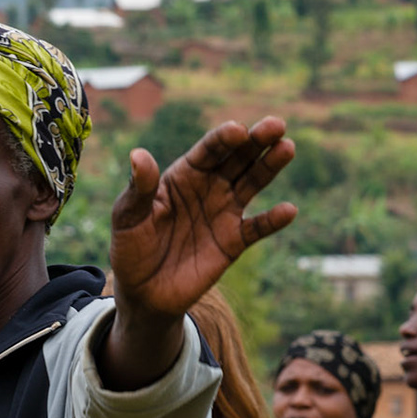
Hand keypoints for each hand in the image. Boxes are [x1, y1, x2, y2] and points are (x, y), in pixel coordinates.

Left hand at [108, 116, 295, 320]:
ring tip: (287, 147)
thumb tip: (138, 155)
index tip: (237, 130)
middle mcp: (209, 187)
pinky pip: (257, 228)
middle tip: (276, 125)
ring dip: (270, 165)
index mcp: (184, 175)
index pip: (208, 151)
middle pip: (237, 158)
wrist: (143, 292)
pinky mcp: (234, 241)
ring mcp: (224, 212)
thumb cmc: (131, 247)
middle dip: (257, 141)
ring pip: (253, 183)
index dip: (223, 139)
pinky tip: (288, 210)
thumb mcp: (127, 216)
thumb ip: (139, 188)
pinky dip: (273, 220)